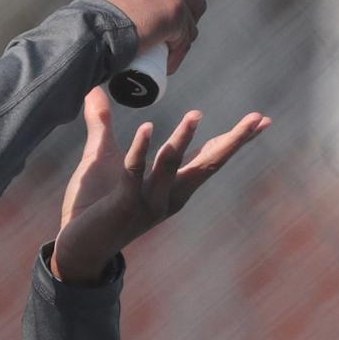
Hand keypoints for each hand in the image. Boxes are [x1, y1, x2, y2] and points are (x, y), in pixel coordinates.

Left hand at [50, 88, 270, 284]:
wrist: (77, 248)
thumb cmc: (93, 206)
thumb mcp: (101, 159)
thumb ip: (102, 126)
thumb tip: (93, 91)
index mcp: (172, 187)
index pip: (209, 159)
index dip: (234, 139)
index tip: (261, 120)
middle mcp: (168, 197)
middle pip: (207, 164)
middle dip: (233, 142)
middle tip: (257, 119)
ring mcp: (148, 203)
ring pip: (171, 166)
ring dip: (183, 140)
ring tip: (195, 114)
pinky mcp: (123, 205)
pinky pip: (136, 174)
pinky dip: (142, 151)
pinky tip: (148, 128)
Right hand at [81, 0, 206, 74]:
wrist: (87, 33)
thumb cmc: (87, 18)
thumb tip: (135, 2)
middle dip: (183, 10)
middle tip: (169, 31)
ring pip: (193, 11)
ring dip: (183, 31)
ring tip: (166, 49)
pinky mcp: (176, 10)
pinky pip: (187, 34)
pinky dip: (178, 50)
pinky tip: (167, 63)